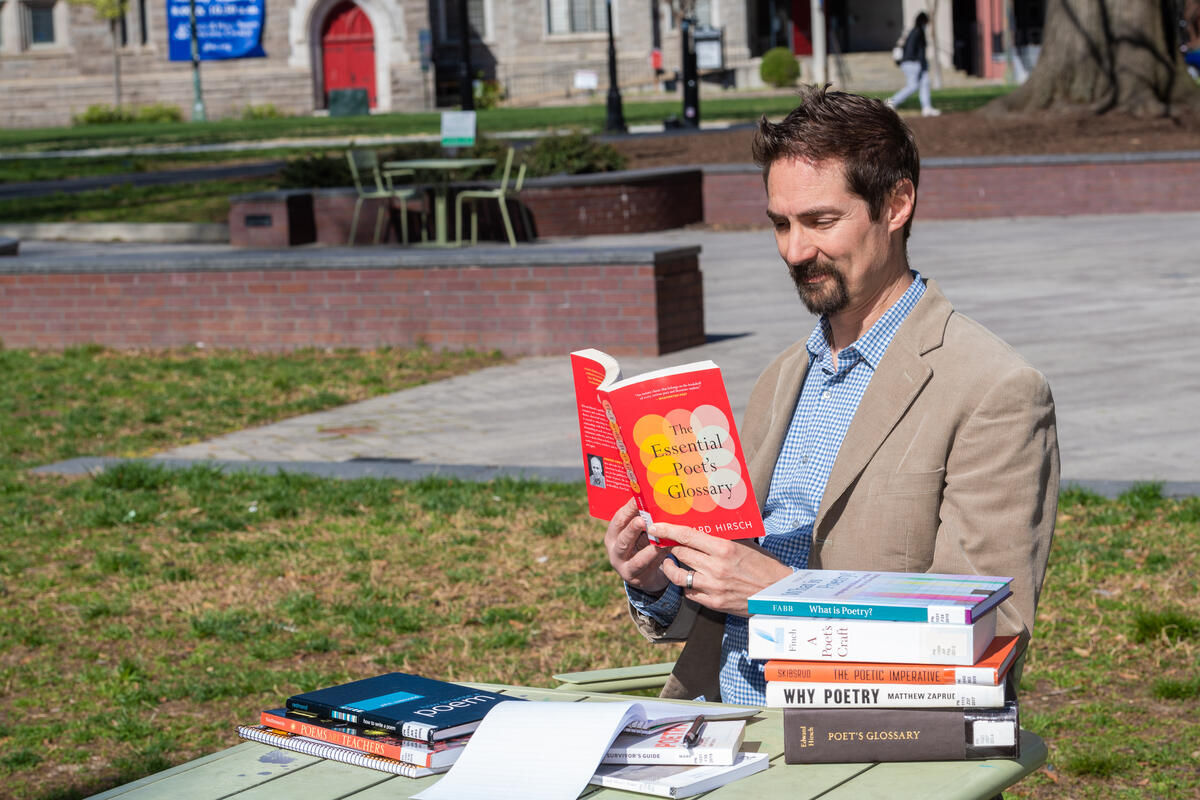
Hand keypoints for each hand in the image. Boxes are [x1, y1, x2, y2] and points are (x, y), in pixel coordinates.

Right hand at [604, 499, 669, 594]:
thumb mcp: (640, 533)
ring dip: (648, 548)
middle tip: (642, 519)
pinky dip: (657, 558)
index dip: (629, 508)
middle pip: (622, 537)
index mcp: (613, 534)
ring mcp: (623, 565)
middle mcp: (614, 549)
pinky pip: (647, 567)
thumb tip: (659, 498)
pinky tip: (667, 550)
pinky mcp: (635, 577)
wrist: (645, 575)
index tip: (640, 497)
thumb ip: (645, 520)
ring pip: (635, 557)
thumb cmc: (643, 546)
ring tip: (657, 541)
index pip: (619, 519)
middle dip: (633, 528)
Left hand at [655, 524, 792, 616]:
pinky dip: (685, 585)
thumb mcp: (746, 544)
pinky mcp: (713, 603)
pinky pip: (688, 593)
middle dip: (670, 547)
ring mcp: (713, 587)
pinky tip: (688, 579)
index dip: (668, 530)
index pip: (687, 536)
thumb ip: (725, 535)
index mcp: (724, 549)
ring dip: (671, 568)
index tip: (655, 526)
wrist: (778, 594)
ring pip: (678, 575)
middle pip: (680, 553)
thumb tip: (705, 522)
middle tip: (666, 543)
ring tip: (670, 563)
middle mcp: (716, 568)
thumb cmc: (764, 566)